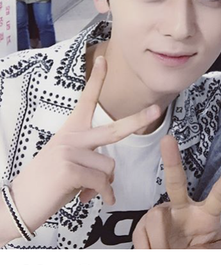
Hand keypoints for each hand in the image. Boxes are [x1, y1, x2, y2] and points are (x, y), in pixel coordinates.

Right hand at [8, 57, 159, 235]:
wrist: (19, 203)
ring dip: (104, 185)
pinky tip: (84, 199)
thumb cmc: (46, 185)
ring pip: (109, 167)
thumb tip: (107, 178)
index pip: (86, 102)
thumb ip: (89, 162)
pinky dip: (101, 195)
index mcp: (70, 132)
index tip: (104, 60)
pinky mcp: (70, 169)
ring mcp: (70, 152)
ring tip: (84, 191)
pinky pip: (102, 182)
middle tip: (157, 109)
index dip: (96, 80)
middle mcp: (71, 137)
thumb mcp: (68, 165)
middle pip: (113, 129)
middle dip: (138, 121)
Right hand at [133, 135, 220, 248]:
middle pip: (176, 183)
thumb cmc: (198, 259)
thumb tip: (199, 257)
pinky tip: (155, 253)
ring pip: (155, 218)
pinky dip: (147, 250)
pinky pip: (141, 233)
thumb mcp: (214, 259)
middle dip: (171, 160)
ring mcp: (162, 215)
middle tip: (167, 141)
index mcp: (207, 216)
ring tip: (167, 256)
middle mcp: (183, 209)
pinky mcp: (143, 226)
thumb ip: (211, 255)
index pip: (220, 195)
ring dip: (160, 243)